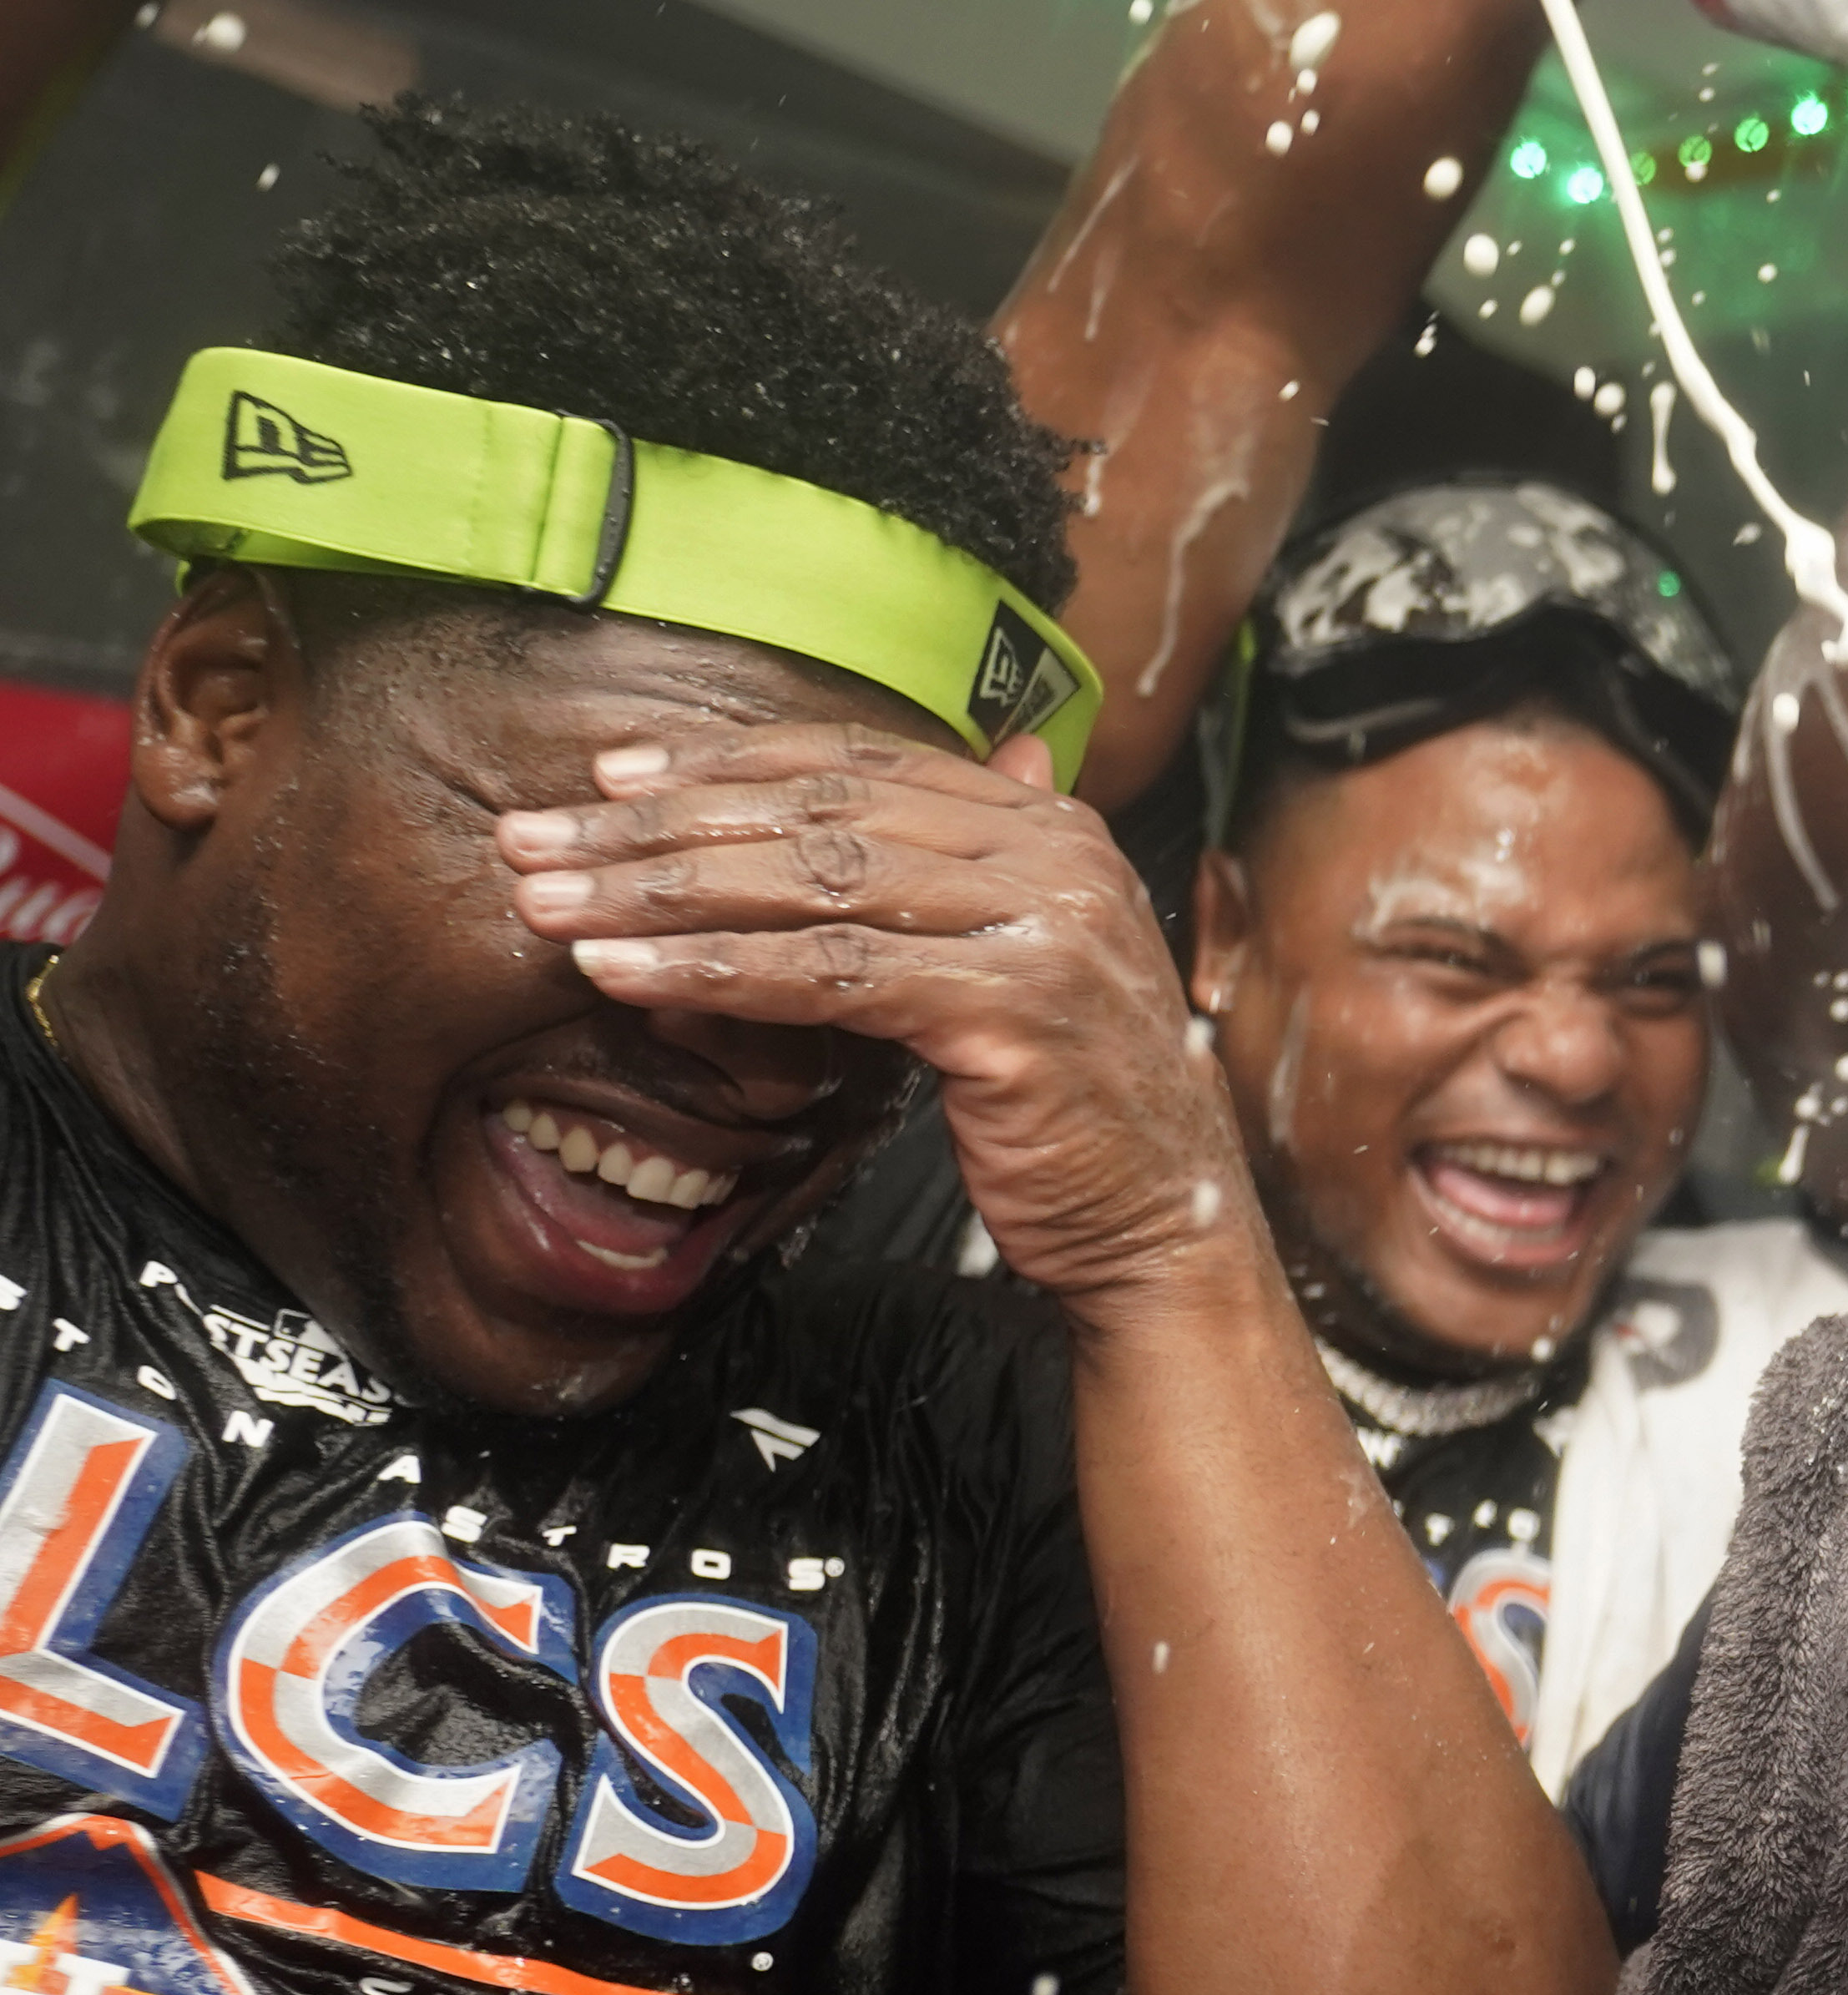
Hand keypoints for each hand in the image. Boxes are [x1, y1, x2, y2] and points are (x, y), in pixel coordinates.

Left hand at [499, 724, 1261, 1314]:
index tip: (609, 780)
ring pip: (814, 885)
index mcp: (1052, 829)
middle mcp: (1056, 858)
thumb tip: (799, 832)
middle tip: (538, 840)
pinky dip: (715, 971)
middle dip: (660, 824)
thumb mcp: (1003, 971)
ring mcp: (1040, 930)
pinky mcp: (1010, 1011)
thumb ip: (929, 887)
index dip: (723, 764)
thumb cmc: (1072, 1113)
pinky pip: (832, 976)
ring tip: (552, 903)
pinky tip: (626, 974)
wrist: (1161, 1230)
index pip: (860, 764)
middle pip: (821, 814)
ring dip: (661, 891)